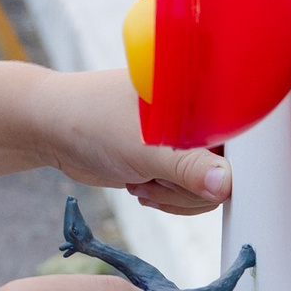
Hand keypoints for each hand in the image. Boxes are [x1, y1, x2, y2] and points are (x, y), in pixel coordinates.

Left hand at [29, 67, 229, 215]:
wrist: (49, 128)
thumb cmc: (92, 121)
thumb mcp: (143, 147)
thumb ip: (187, 168)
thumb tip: (225, 185)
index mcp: (200, 92)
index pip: (241, 133)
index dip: (229, 162)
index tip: (205, 179)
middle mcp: (199, 113)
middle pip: (228, 168)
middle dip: (190, 186)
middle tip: (155, 176)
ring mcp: (186, 138)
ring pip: (208, 186)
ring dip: (175, 195)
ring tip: (140, 178)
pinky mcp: (172, 159)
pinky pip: (189, 191)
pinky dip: (168, 197)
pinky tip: (138, 185)